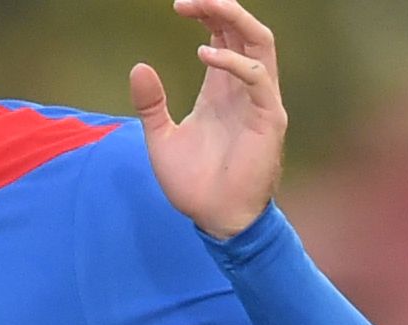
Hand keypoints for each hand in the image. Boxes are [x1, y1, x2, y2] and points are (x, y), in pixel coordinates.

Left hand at [131, 0, 288, 240]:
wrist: (216, 220)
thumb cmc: (194, 184)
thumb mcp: (162, 139)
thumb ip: (151, 105)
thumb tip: (138, 67)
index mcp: (221, 88)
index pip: (222, 35)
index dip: (205, 13)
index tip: (178, 4)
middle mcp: (243, 87)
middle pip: (242, 30)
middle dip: (219, 7)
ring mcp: (260, 101)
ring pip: (259, 43)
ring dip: (234, 19)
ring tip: (205, 6)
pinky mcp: (268, 119)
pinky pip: (257, 78)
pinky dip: (233, 62)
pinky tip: (203, 56)